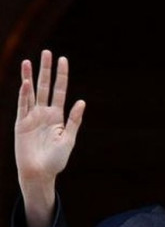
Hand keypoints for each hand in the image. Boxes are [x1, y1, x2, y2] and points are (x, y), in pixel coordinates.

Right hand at [15, 51, 85, 226]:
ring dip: (30, 77)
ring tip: (28, 61)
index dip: (61, 75)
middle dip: (45, 70)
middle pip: (45, 86)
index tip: (63, 59)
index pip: (59, 90)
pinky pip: (22, 106)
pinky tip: (25, 82)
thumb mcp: (68, 140)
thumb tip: (82, 101)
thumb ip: (74, 121)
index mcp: (57, 116)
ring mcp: (32, 117)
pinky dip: (24, 94)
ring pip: (31, 92)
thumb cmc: (56, 160)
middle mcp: (44, 113)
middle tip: (47, 52)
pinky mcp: (21, 124)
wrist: (39, 174)